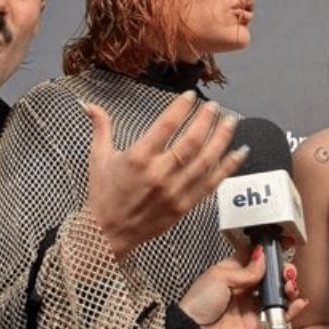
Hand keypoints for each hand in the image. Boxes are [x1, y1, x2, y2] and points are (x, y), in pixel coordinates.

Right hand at [83, 92, 245, 258]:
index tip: (191, 95)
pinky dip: (227, 168)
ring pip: (205, 161)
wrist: (107, 233)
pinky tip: (239, 153)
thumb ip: (100, 128)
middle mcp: (158, 174)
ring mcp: (174, 192)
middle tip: (215, 106)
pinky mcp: (183, 207)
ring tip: (231, 122)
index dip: (181, 107)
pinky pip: (211, 184)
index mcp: (138, 158)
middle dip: (206, 120)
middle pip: (191, 142)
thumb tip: (89, 105)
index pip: (166, 126)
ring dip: (221, 139)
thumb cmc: (103, 194)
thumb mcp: (98, 157)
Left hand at [180, 246, 307, 328]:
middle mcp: (243, 287)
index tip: (281, 245)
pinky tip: (298, 302)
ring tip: (289, 286)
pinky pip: (279, 315)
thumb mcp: (220, 276)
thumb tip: (263, 257)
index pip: (255, 257)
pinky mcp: (258, 323)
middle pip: (270, 275)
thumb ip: (246, 269)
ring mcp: (251, 305)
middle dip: (282, 270)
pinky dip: (292, 309)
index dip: (268, 251)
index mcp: (232, 271)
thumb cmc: (198, 303)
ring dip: (288, 287)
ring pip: (277, 294)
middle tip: (285, 271)